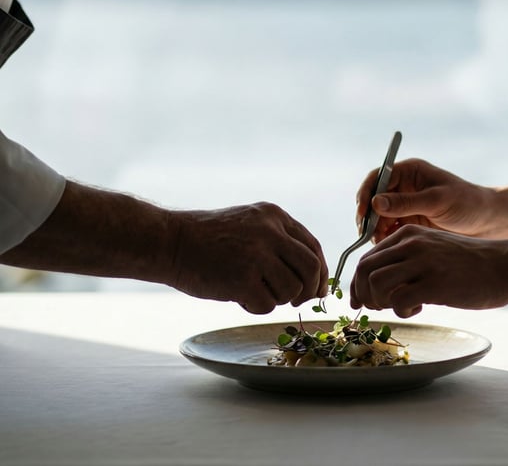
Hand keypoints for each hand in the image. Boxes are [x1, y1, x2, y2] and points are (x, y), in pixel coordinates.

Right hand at [169, 202, 327, 312]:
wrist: (172, 242)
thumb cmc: (211, 238)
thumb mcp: (251, 224)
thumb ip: (281, 242)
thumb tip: (315, 280)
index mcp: (275, 216)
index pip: (313, 247)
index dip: (320, 272)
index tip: (316, 289)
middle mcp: (270, 232)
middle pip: (311, 269)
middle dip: (309, 290)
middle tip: (297, 301)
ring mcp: (257, 255)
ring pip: (291, 290)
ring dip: (278, 298)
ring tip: (256, 291)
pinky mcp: (242, 279)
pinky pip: (267, 305)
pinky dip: (257, 307)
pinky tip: (241, 296)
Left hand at [350, 225, 507, 316]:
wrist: (506, 265)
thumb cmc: (470, 263)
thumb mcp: (432, 249)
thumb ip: (406, 259)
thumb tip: (377, 283)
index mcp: (407, 234)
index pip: (367, 258)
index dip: (358, 283)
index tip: (359, 301)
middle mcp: (411, 244)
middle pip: (365, 270)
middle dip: (363, 295)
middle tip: (376, 309)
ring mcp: (422, 262)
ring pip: (376, 284)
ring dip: (381, 303)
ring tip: (400, 306)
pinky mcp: (435, 283)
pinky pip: (398, 300)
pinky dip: (401, 310)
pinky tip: (418, 308)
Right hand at [356, 158, 493, 241]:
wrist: (487, 223)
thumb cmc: (467, 204)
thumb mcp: (437, 201)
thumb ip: (406, 203)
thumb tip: (375, 202)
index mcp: (409, 172)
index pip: (378, 178)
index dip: (366, 194)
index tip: (363, 213)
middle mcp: (403, 186)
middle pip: (373, 198)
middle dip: (368, 216)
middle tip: (368, 235)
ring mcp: (404, 205)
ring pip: (378, 216)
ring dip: (374, 229)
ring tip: (379, 244)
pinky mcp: (408, 222)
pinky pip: (388, 229)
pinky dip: (384, 238)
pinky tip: (386, 248)